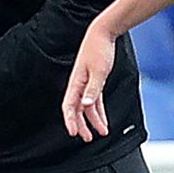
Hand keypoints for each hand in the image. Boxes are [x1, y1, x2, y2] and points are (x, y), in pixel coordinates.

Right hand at [62, 22, 116, 141]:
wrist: (103, 34)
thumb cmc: (99, 49)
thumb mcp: (99, 71)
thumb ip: (93, 89)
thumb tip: (86, 105)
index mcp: (75, 82)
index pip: (69, 106)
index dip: (70, 120)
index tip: (73, 133)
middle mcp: (78, 85)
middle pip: (77, 110)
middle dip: (82, 125)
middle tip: (87, 138)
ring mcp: (86, 84)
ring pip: (87, 107)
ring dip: (93, 120)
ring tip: (101, 132)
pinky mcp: (94, 82)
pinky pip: (95, 101)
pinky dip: (99, 111)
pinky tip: (103, 120)